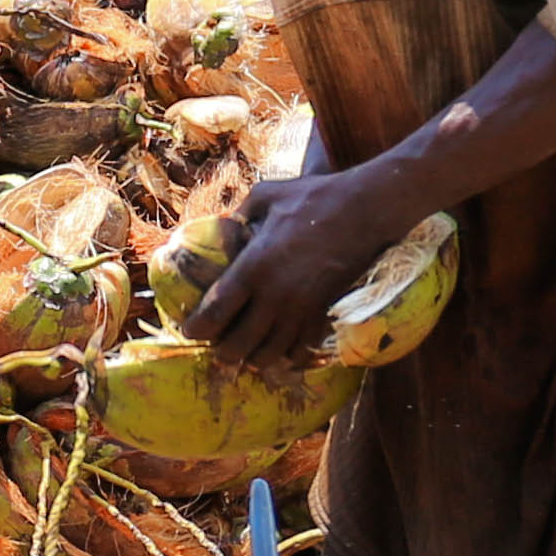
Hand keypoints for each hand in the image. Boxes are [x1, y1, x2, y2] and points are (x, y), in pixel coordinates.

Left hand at [186, 169, 401, 369]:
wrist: (365, 209)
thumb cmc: (313, 198)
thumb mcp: (265, 196)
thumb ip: (238, 213)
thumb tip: (222, 224)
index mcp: (253, 266)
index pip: (216, 312)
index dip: (198, 329)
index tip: (189, 333)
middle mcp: (275, 295)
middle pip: (239, 343)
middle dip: (223, 352)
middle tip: (217, 349)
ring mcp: (302, 308)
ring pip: (271, 353)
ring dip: (255, 359)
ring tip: (247, 356)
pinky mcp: (325, 312)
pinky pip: (303, 349)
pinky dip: (290, 357)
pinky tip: (282, 354)